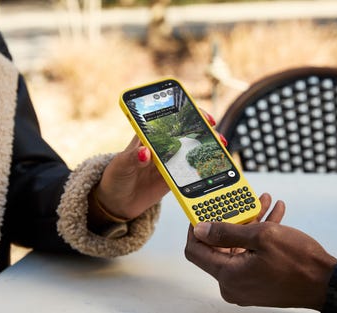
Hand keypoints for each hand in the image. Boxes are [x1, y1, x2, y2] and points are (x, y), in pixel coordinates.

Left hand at [92, 109, 220, 220]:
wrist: (117, 202)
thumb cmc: (116, 177)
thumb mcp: (121, 165)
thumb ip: (133, 158)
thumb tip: (146, 152)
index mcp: (149, 136)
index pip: (170, 118)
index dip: (186, 112)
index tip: (198, 114)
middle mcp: (162, 146)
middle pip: (186, 132)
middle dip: (203, 129)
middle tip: (214, 131)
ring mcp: (170, 161)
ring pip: (193, 149)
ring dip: (207, 147)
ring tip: (220, 147)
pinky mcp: (175, 177)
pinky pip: (191, 169)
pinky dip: (203, 166)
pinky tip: (212, 166)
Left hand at [185, 204, 336, 309]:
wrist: (328, 283)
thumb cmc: (300, 262)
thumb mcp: (262, 237)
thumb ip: (226, 232)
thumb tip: (200, 229)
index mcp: (228, 276)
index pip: (196, 251)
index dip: (196, 228)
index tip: (202, 211)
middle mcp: (233, 285)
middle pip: (219, 247)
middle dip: (231, 220)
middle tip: (240, 202)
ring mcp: (246, 285)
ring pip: (238, 248)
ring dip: (250, 224)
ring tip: (264, 203)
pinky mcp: (258, 282)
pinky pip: (250, 255)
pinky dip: (259, 237)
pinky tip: (274, 215)